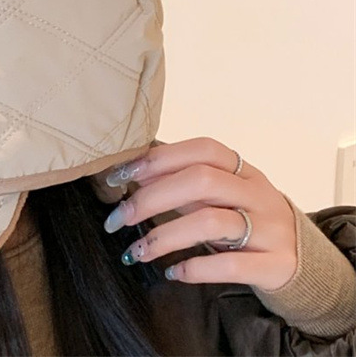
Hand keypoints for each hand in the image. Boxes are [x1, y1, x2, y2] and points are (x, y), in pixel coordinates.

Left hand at [102, 137, 297, 290]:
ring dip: (165, 236)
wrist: (303, 259)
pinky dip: (196, 269)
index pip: (200, 150)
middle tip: (119, 218)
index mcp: (242, 168)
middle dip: (152, 198)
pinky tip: (173, 272)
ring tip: (137, 251)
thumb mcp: (221, 193)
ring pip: (212, 223)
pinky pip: (231, 266)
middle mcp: (257, 193)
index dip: (158, 160)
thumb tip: (131, 174)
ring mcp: (269, 228)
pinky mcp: (275, 265)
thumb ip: (183, 181)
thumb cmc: (247, 217)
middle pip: (201, 181)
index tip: (120, 176)